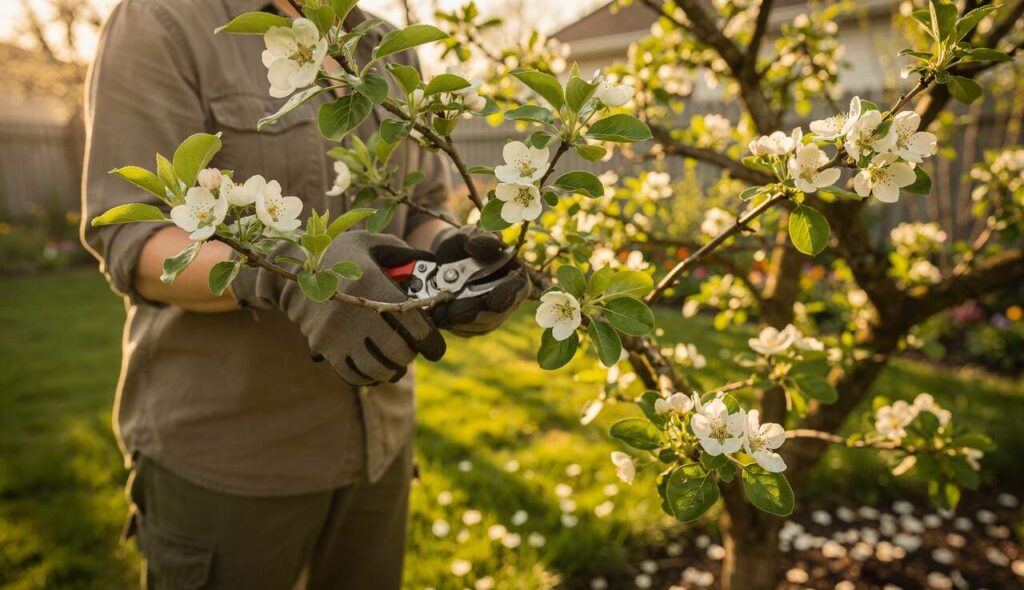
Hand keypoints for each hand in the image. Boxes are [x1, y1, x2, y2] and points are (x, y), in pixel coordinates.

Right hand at [231, 231, 445, 385]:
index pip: (416, 327)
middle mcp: (357, 313)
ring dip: (393, 368)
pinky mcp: (325, 348)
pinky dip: (370, 376)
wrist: (291, 269)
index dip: (433, 342)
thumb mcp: (371, 242)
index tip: (436, 346)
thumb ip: (404, 253)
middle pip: (399, 352)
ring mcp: (338, 335)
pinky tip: (375, 365)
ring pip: (378, 369)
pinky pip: (354, 375)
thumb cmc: (339, 254)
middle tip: (413, 346)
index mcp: (374, 285)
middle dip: (411, 353)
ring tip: (395, 358)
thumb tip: (431, 262)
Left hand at [428, 226, 530, 336]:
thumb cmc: (462, 244)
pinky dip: (456, 327)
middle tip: (454, 311)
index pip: (520, 287)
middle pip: (500, 312)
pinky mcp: (478, 324)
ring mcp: (494, 312)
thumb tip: (494, 244)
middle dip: (477, 314)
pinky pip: (470, 331)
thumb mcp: (468, 235)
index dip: (509, 296)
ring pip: (485, 325)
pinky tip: (441, 319)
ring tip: (441, 314)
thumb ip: (480, 238)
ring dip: (463, 323)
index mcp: (514, 271)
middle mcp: (509, 296)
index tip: (494, 301)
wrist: (442, 259)